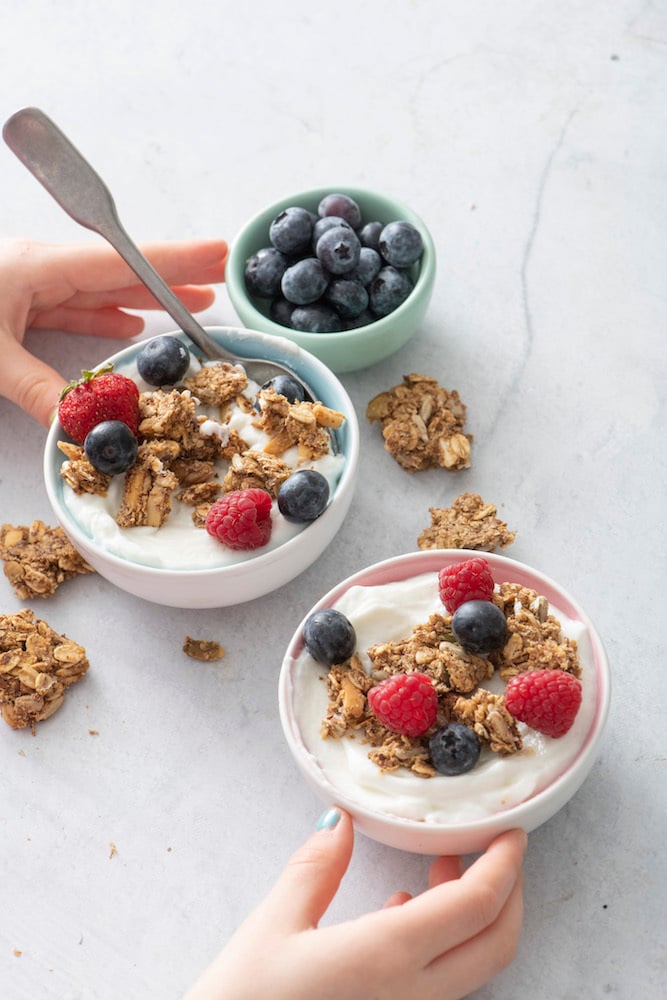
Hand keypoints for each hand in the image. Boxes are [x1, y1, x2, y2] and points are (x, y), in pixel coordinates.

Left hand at [0, 237, 226, 425]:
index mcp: (37, 266)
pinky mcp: (20, 305)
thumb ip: (37, 389)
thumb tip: (82, 426)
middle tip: (223, 272)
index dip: (174, 259)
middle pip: (122, 271)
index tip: (216, 252)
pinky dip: (108, 318)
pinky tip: (132, 327)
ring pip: (103, 290)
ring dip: (149, 298)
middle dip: (176, 273)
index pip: (120, 261)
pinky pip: (76, 308)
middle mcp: (40, 270)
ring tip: (195, 302)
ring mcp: (30, 286)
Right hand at [183, 810, 525, 999]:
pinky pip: (443, 984)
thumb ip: (315, 868)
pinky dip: (445, 942)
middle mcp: (414, 995)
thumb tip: (341, 821)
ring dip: (475, 915)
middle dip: (507, 889)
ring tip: (441, 868)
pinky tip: (406, 911)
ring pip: (475, 966)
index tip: (511, 829)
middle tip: (490, 846)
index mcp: (389, 956)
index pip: (477, 904)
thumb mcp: (273, 925)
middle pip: (496, 941)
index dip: (504, 863)